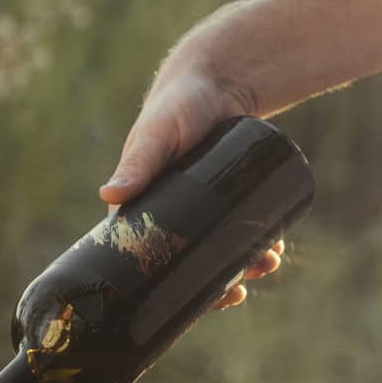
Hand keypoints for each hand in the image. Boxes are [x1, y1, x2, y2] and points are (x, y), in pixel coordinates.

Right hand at [100, 63, 282, 308]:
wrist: (216, 79)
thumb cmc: (174, 106)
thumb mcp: (156, 137)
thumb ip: (137, 163)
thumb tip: (108, 195)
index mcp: (142, 212)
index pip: (152, 262)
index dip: (173, 289)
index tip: (204, 303)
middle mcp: (170, 215)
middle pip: (190, 262)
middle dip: (217, 282)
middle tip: (242, 290)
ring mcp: (201, 207)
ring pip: (220, 247)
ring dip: (243, 263)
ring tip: (269, 263)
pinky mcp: (226, 195)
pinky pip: (238, 226)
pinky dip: (255, 239)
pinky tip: (273, 247)